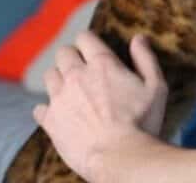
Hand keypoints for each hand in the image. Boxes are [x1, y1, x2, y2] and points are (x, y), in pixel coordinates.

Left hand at [33, 31, 167, 179]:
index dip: (89, 41)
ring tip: (71, 91)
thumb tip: (139, 38)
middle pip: (63, 53)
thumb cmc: (141, 122)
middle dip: (71, 57)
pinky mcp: (50, 121)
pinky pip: (39, 108)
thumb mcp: (156, 87)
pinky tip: (60, 115)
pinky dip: (48, 109)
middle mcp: (76, 76)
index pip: (85, 38)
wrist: (119, 158)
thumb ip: (146, 59)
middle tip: (82, 69)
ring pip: (49, 76)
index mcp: (102, 64)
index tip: (93, 49)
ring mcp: (60, 98)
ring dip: (59, 79)